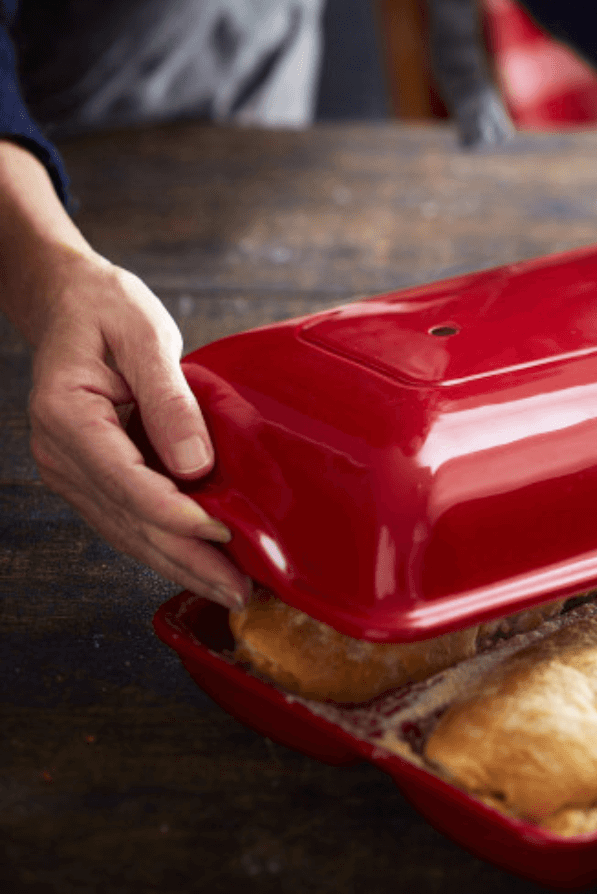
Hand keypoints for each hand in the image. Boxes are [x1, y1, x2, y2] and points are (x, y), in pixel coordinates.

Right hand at [1, 141, 248, 609]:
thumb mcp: (144, 335)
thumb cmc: (106, 309)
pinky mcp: (90, 476)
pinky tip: (199, 564)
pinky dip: (164, 545)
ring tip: (228, 590)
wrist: (69, 302)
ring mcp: (72, 469)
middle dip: (189, 560)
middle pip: (130, 522)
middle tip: (240, 591)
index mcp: (68, 414)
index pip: (128, 483)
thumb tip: (196, 464)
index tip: (227, 535)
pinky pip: (127, 521)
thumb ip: (169, 398)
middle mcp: (61, 452)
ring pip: (128, 532)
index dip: (179, 516)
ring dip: (180, 565)